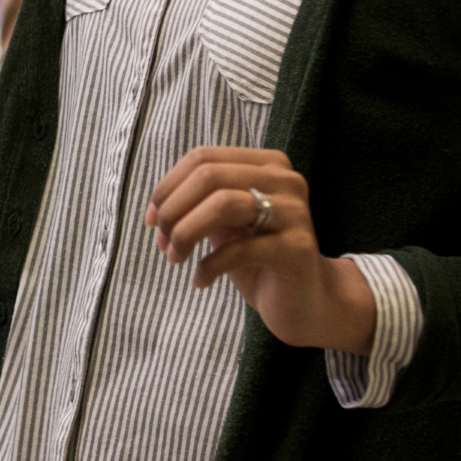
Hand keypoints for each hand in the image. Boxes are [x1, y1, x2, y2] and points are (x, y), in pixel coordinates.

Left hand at [144, 148, 374, 355]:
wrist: (309, 302)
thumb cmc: (260, 260)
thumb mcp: (226, 225)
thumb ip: (198, 206)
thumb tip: (156, 208)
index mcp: (267, 164)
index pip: (203, 158)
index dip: (167, 187)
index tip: (151, 219)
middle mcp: (285, 180)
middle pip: (209, 176)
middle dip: (173, 210)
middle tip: (163, 242)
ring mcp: (295, 212)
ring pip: (223, 204)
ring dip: (185, 232)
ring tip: (175, 258)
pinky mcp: (297, 249)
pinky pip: (239, 249)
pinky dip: (209, 266)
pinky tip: (200, 280)